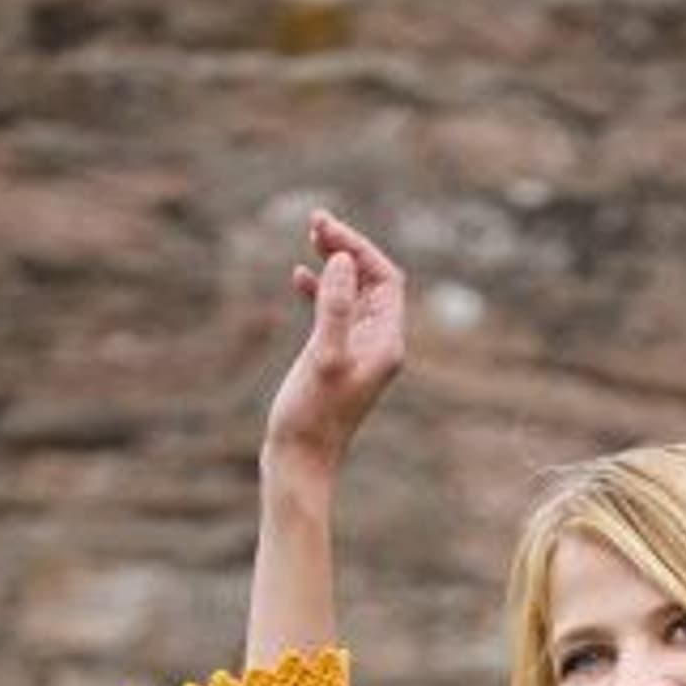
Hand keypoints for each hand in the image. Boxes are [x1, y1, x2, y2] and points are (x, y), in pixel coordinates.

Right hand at [265, 205, 406, 473]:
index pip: (385, 278)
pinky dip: (320, 290)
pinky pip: (335, 313)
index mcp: (386, 343)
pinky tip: (298, 277)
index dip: (358, 249)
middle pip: (371, 280)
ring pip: (352, 293)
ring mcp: (358, 352)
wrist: (300, 464)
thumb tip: (341, 261)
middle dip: (346, 249)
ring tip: (309, 237)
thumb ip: (334, 309)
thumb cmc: (312, 418)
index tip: (326, 230)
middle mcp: (379, 345)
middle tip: (316, 221)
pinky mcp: (336, 359)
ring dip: (333, 263)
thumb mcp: (323, 358)